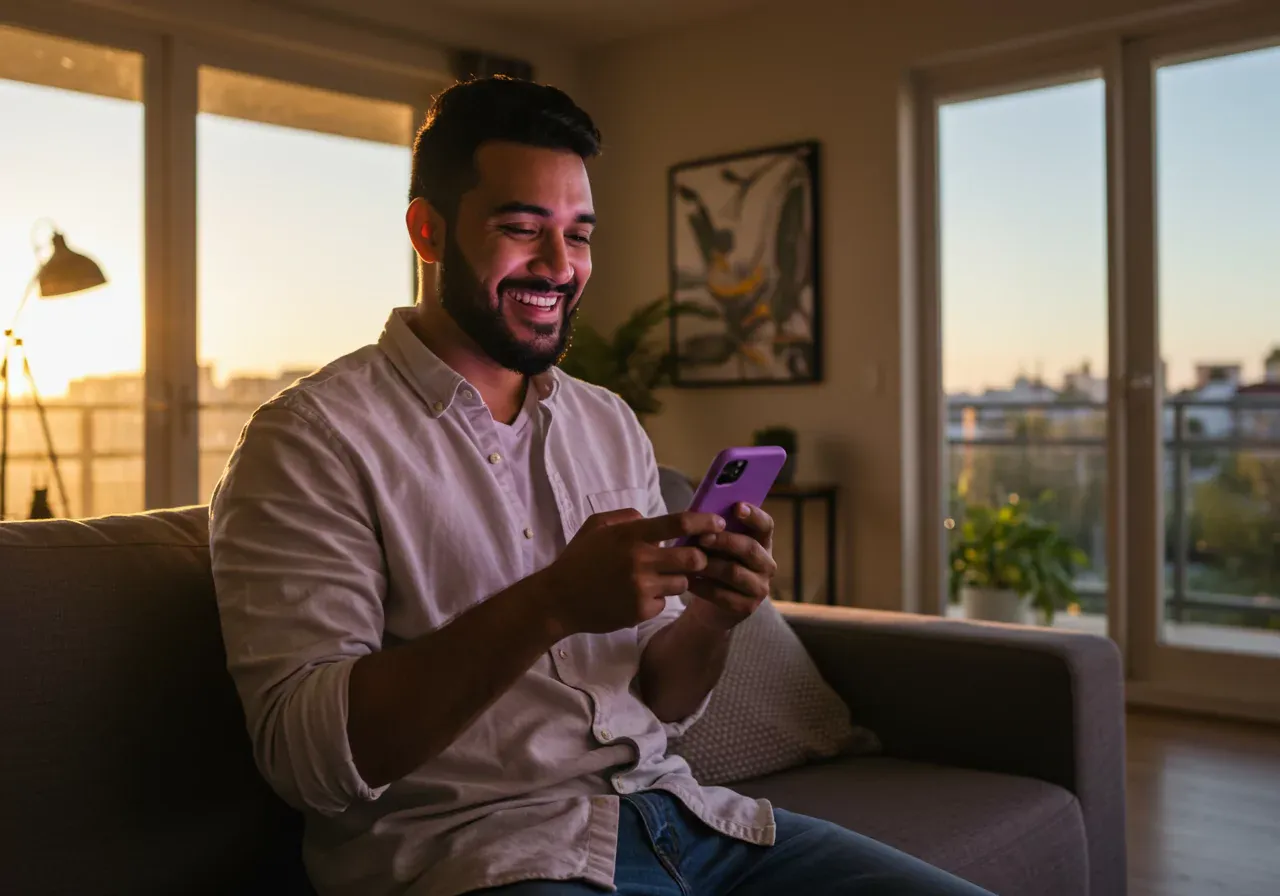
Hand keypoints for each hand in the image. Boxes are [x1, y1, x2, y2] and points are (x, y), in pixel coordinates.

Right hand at [538, 509, 725, 637]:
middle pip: (693, 558)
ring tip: (658, 578)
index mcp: (631, 535)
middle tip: (693, 558)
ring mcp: (642, 587)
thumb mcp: (596, 526)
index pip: (679, 523)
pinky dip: (658, 598)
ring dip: (678, 579)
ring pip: (683, 583)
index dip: (705, 523)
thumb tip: (651, 516)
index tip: (718, 524)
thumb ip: (626, 517)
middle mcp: (640, 560)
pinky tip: (639, 596)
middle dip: (699, 558)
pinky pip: (665, 602)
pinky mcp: (641, 610)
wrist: (558, 600)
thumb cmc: (577, 560)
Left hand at [685, 502, 776, 631]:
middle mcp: (767, 564)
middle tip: (702, 537)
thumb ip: (715, 529)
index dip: (754, 515)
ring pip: (734, 572)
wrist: (712, 604)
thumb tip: (700, 512)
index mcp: (762, 542)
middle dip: (724, 541)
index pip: (766, 525)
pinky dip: (702, 587)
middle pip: (749, 548)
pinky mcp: (747, 607)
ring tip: (689, 560)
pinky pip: (723, 595)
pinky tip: (688, 581)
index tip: (736, 507)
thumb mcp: (717, 545)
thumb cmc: (714, 563)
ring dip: (709, 565)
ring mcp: (760, 587)